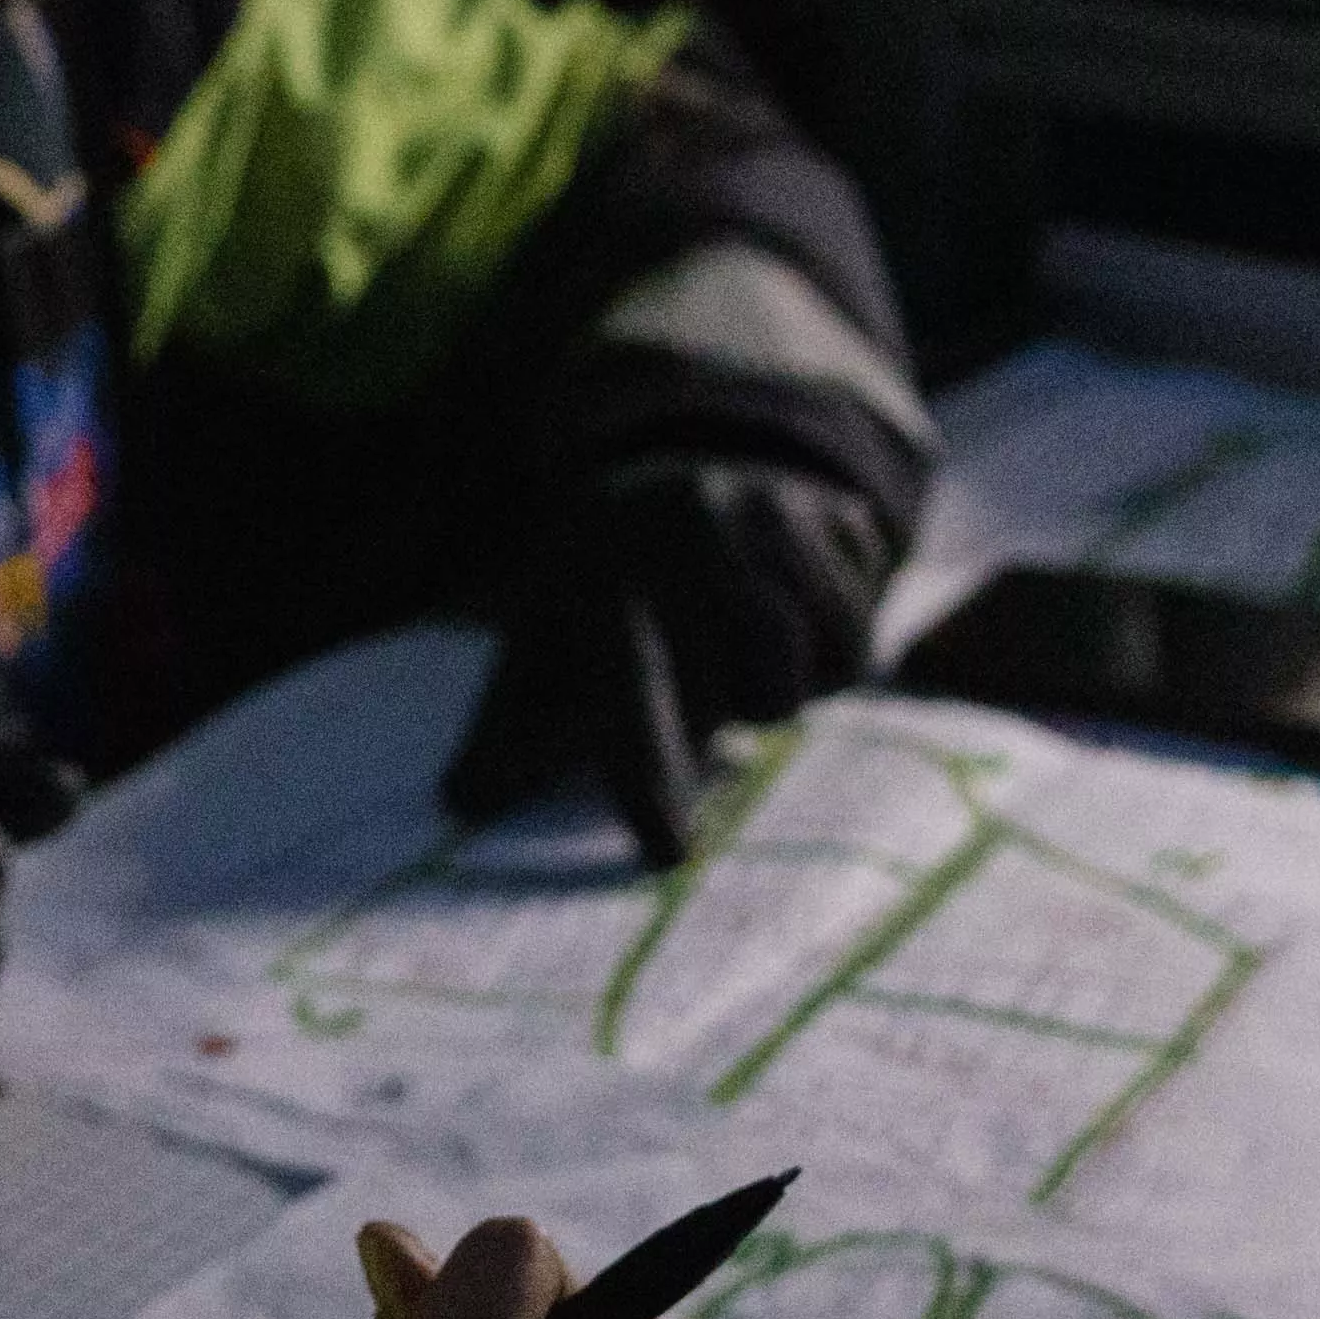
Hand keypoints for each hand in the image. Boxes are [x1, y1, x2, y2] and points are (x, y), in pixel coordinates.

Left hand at [445, 457, 906, 858]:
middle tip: (705, 690)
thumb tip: (460, 797)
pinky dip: (831, 651)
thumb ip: (505, 733)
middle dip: (737, 710)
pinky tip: (790, 617)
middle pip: (759, 690)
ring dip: (787, 684)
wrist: (690, 466)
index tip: (669, 852)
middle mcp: (692, 530)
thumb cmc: (603, 594)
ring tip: (740, 652)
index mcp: (604, 570)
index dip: (649, 772)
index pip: (632, 689)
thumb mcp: (541, 644)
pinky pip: (860, 636)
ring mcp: (777, 514)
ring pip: (822, 665)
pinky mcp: (844, 514)